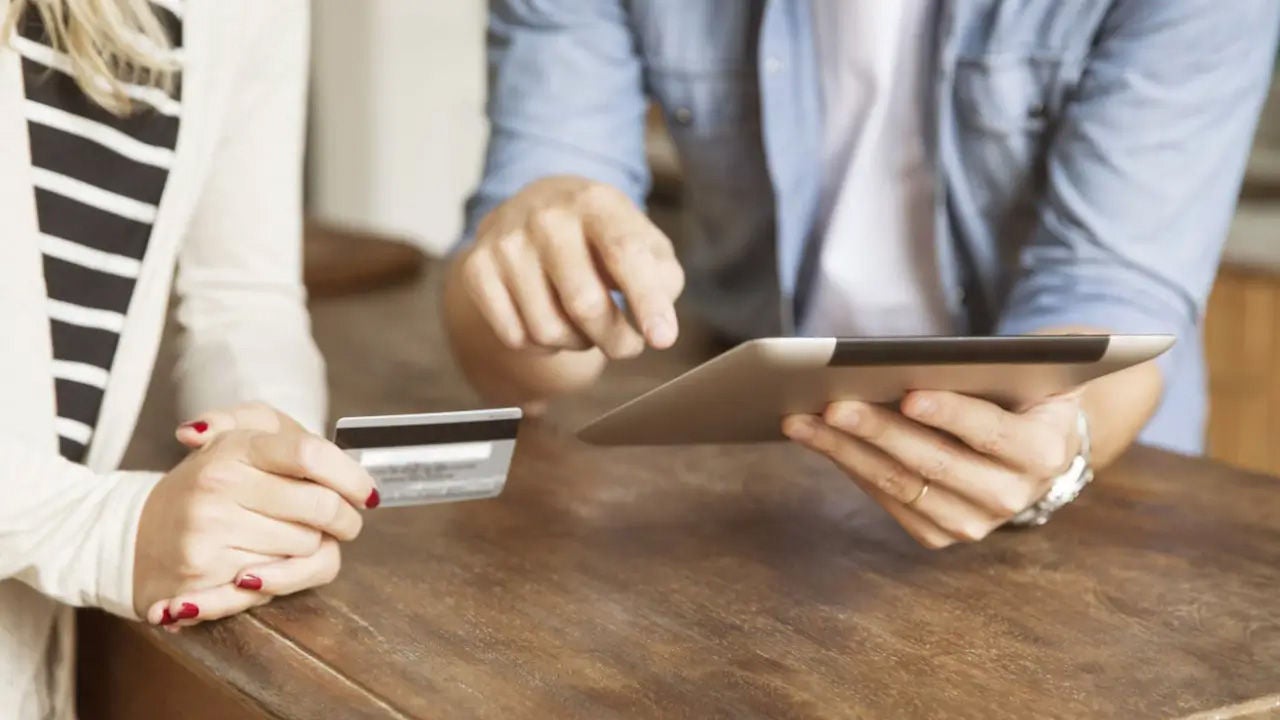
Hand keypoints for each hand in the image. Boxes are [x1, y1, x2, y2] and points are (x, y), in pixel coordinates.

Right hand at [133, 405, 375, 625]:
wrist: (140, 534)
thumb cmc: (209, 483)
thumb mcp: (234, 435)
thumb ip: (251, 419)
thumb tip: (195, 431)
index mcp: (236, 447)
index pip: (310, 455)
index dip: (351, 476)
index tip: (366, 493)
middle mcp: (220, 484)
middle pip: (322, 507)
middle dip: (342, 520)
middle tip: (340, 522)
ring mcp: (209, 529)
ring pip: (308, 548)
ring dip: (310, 549)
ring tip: (284, 539)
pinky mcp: (203, 572)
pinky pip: (279, 582)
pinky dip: (283, 578)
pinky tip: (263, 567)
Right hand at [457, 176, 684, 357]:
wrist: (538, 207)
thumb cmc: (603, 237)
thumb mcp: (644, 242)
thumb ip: (662, 279)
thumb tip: (658, 327)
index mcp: (596, 202)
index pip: (623, 254)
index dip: (646, 301)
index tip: (663, 339)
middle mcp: (546, 217)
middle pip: (584, 303)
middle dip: (615, 340)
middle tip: (627, 345)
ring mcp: (506, 242)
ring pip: (547, 329)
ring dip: (578, 342)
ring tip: (586, 325)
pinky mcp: (477, 268)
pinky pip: (515, 336)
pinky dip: (541, 345)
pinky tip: (552, 320)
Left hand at [782, 391, 1081, 548]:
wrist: (1036, 449)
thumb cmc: (1021, 396)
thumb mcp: (1025, 376)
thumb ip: (987, 371)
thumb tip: (908, 360)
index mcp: (1044, 452)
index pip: (992, 431)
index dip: (950, 413)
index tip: (909, 395)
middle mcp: (1012, 497)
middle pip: (934, 462)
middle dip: (878, 431)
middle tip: (832, 404)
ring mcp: (974, 524)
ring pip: (900, 485)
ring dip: (845, 451)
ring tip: (803, 420)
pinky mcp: (939, 535)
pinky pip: (886, 499)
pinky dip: (849, 465)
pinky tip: (817, 439)